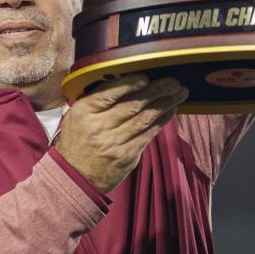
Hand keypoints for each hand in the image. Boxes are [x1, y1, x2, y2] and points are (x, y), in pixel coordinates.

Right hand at [54, 74, 188, 191]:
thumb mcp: (77, 116)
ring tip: (179, 92)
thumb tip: (129, 81)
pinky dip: (162, 120)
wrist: (74, 177)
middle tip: (173, 81)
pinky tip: (171, 110)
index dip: (131, 83)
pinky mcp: (127, 156)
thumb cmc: (78, 140)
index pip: (110, 93)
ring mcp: (114, 143)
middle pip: (133, 104)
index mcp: (84, 112)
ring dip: (165, 103)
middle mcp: (99, 127)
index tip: (146, 76)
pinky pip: (149, 134)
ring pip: (145, 118)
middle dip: (157, 90)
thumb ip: (97, 99)